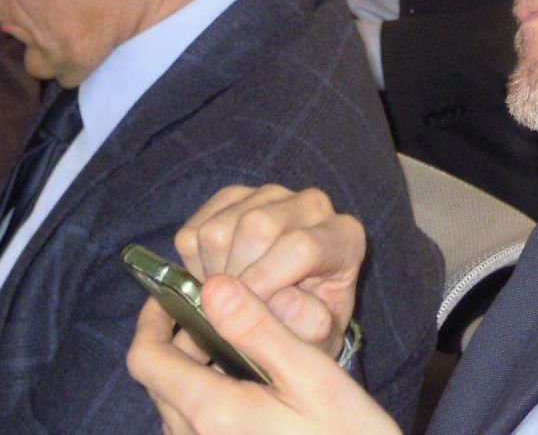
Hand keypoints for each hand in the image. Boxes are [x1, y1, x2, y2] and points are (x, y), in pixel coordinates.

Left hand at [127, 279, 397, 434]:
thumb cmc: (345, 434)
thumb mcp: (310, 374)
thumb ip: (258, 329)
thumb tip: (213, 285)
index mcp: (211, 412)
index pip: (146, 359)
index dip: (151, 317)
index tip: (178, 288)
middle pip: (158, 379)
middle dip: (179, 337)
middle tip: (224, 308)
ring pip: (174, 401)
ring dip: (193, 365)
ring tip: (240, 340)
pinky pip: (193, 422)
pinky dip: (206, 391)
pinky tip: (249, 381)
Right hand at [171, 186, 364, 351]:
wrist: (291, 316)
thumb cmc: (309, 329)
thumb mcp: (318, 342)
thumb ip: (306, 326)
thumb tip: (281, 301)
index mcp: (344, 237)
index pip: (301, 247)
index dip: (265, 283)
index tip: (243, 316)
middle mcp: (312, 205)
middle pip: (256, 227)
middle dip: (235, 279)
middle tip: (232, 314)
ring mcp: (271, 195)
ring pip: (219, 229)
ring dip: (212, 276)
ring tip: (230, 302)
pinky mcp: (233, 198)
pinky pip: (193, 231)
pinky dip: (193, 267)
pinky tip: (218, 284)